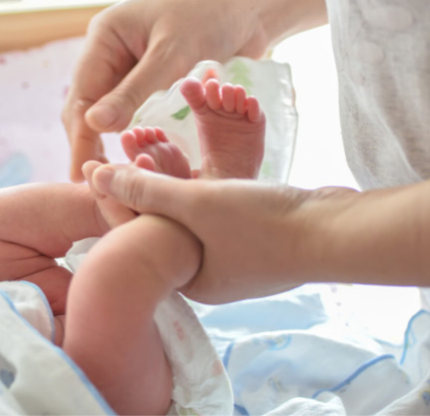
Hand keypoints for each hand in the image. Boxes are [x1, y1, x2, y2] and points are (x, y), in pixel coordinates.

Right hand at [61, 0, 296, 180]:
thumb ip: (133, 92)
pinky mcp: (152, 73)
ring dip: (109, 136)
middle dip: (89, 139)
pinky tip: (131, 148)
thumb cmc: (209, 16)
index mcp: (106, 37)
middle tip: (93, 180)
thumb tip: (94, 126)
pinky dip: (130, 126)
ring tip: (110, 171)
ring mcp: (131, 62)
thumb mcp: (170, 55)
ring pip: (110, 106)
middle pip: (89, 101)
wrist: (249, 4)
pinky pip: (133, 104)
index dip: (79, 135)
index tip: (79, 172)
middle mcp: (113, 50)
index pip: (82, 93)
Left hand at [88, 164, 358, 303]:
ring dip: (172, 183)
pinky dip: (201, 188)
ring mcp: (234, 258)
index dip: (114, 198)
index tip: (94, 165)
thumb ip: (148, 189)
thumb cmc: (264, 226)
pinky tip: (191, 164)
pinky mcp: (255, 239)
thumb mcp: (198, 203)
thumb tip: (97, 175)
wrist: (335, 232)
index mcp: (188, 280)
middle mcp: (208, 274)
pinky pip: (215, 212)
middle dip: (142, 187)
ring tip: (150, 149)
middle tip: (120, 151)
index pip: (138, 237)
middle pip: (162, 226)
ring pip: (190, 217)